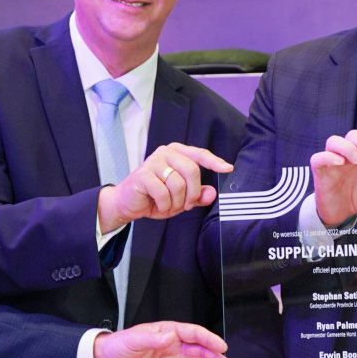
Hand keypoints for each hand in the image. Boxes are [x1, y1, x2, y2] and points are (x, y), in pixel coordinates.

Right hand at [98, 143, 232, 233]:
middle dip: (192, 193)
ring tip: (169, 205)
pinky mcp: (142, 174)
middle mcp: (166, 153)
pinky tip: (158, 205)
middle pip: (192, 170)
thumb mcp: (182, 198)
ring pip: (178, 184)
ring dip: (176, 202)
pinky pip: (163, 192)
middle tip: (186, 204)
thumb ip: (198, 195)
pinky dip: (164, 204)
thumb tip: (212, 194)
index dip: (215, 162)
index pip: (200, 154)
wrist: (128, 203)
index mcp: (178, 153)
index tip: (228, 168)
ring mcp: (153, 162)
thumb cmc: (156, 197)